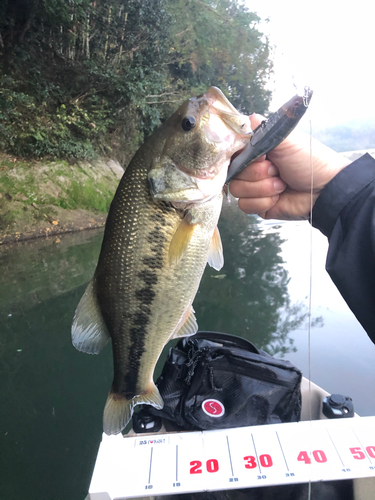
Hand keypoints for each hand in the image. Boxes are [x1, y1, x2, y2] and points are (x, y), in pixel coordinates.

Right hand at [229, 114, 350, 219]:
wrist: (323, 190)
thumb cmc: (309, 161)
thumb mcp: (288, 141)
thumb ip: (265, 130)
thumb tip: (248, 117)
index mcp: (257, 150)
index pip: (233, 152)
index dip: (243, 156)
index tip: (261, 156)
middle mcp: (253, 168)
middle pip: (234, 172)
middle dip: (257, 174)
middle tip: (277, 171)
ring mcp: (254, 187)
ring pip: (237, 190)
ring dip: (262, 188)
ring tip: (281, 185)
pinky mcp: (257, 205)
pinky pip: (245, 205)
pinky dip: (263, 202)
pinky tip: (278, 198)